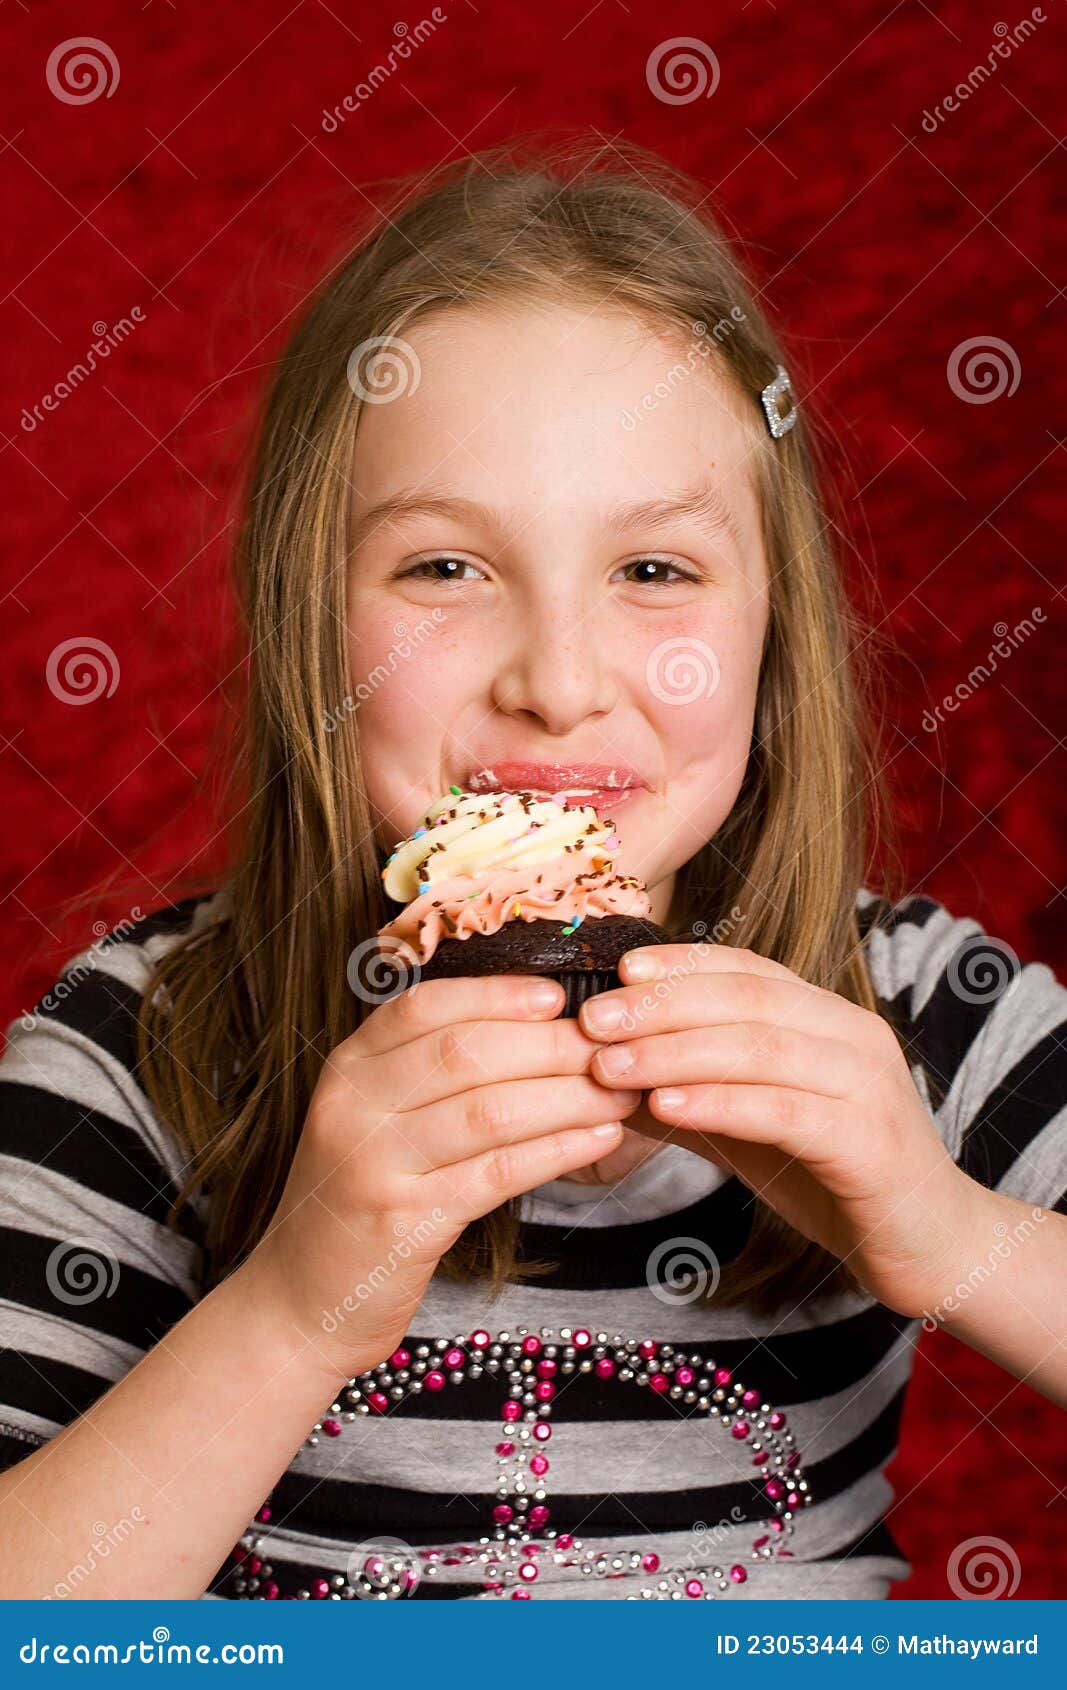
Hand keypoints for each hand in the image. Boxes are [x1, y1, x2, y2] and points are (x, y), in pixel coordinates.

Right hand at [245, 974, 638, 1382]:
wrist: (300, 1302)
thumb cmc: (356, 1200)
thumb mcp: (370, 1118)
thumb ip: (425, 1070)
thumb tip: (530, 1019)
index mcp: (347, 1068)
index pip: (426, 1006)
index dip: (497, 995)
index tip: (557, 995)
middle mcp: (353, 1108)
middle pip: (466, 1052)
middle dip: (550, 1045)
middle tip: (610, 1047)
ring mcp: (375, 1166)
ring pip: (490, 1110)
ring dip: (567, 1096)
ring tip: (619, 1092)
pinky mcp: (406, 1224)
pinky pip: (498, 1173)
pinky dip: (558, 1149)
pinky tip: (599, 1138)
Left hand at [578, 942, 981, 1317]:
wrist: (931, 1247)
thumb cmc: (837, 1180)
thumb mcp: (753, 1128)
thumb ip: (692, 1095)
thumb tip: (607, 1074)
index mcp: (831, 1018)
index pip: (748, 968)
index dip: (681, 964)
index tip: (617, 969)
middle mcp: (854, 1036)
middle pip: (747, 998)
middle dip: (661, 1005)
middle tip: (592, 1021)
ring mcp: (868, 1085)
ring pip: (760, 1048)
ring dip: (674, 1052)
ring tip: (609, 1066)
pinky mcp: (870, 1143)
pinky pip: (784, 1111)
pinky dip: (719, 1103)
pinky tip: (665, 1107)